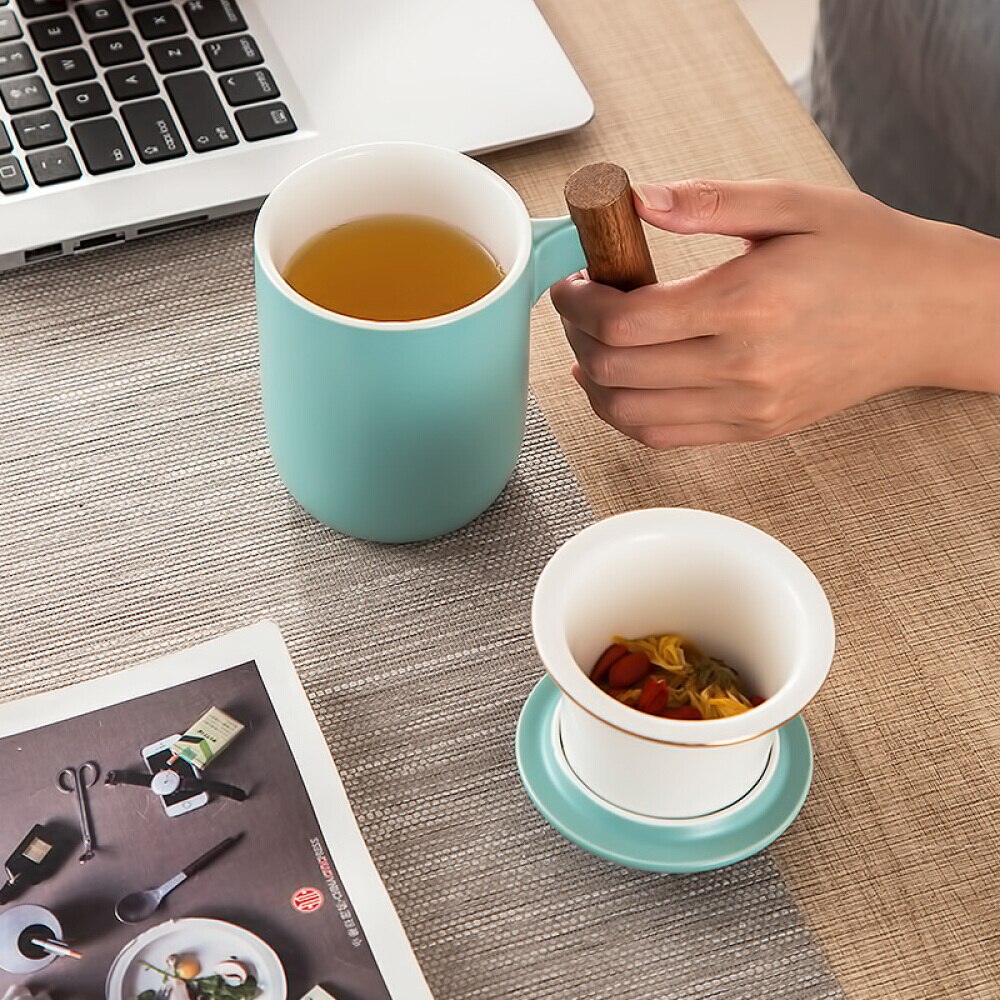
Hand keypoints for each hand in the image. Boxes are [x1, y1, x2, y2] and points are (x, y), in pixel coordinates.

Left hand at [550, 179, 999, 447]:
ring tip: (591, 345)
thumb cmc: (866, 254)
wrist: (928, 314)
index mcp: (746, 303)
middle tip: (578, 307)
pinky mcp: (755, 429)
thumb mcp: (791, 204)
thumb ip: (706, 202)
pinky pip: (664, 436)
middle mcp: (743, 367)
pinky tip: (621, 383)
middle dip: (577, 336)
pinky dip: (626, 413)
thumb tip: (635, 201)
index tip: (574, 283)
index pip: (625, 322)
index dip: (579, 304)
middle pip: (616, 371)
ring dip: (593, 382)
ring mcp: (748, 408)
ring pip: (630, 415)